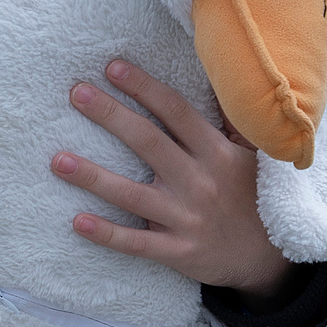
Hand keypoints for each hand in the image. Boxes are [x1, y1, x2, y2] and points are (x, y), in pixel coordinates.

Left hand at [51, 60, 291, 300]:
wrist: (269, 258)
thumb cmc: (251, 195)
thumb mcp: (252, 156)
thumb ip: (231, 122)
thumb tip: (218, 76)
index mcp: (217, 152)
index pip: (176, 112)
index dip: (144, 88)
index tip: (113, 67)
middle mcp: (200, 181)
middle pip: (148, 142)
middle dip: (111, 115)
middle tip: (76, 92)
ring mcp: (187, 218)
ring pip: (132, 195)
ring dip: (93, 176)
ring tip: (57, 160)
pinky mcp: (178, 251)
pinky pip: (136, 242)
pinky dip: (107, 234)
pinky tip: (77, 221)